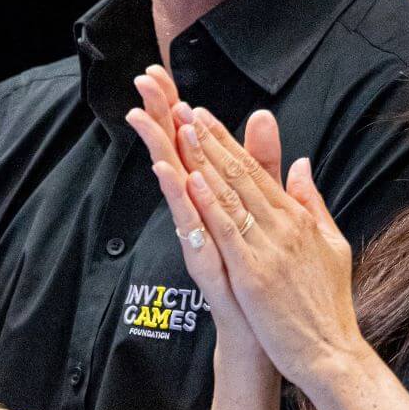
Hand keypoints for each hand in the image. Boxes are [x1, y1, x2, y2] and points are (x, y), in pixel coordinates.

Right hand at [125, 68, 281, 362]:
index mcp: (215, 199)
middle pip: (177, 154)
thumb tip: (263, 116)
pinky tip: (166, 170)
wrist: (263, 335)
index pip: (194, 143)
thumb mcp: (265, 207)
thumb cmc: (260, 277)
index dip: (177, 108)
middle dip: (160, 116)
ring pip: (176, 184)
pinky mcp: (204, 262)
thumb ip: (264, 162)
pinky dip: (178, 198)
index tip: (161, 73)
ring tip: (145, 113)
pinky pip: (189, 225)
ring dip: (160, 148)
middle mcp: (201, 214)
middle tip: (143, 79)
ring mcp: (199, 237)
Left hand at [175, 107, 363, 384]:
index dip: (229, 142)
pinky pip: (227, 233)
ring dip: (205, 160)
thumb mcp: (330, 244)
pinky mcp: (253, 275)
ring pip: (231, 196)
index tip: (205, 117)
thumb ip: (311, 203)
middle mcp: (284, 227)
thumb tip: (301, 165)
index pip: (258, 172)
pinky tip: (192, 180)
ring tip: (183, 130)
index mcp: (299, 219)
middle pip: (241, 175)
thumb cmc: (329, 305)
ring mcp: (268, 250)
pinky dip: (209, 204)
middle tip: (186, 109)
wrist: (332, 353)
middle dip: (212, 140)